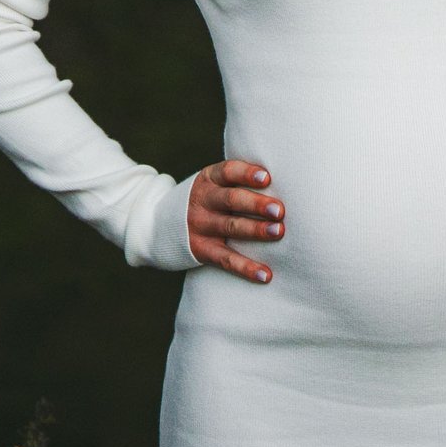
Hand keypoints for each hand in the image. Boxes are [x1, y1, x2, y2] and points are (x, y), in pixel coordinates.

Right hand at [188, 158, 283, 281]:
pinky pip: (226, 259)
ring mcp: (200, 226)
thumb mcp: (213, 183)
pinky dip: (246, 268)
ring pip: (230, 227)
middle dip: (256, 204)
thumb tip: (287, 181)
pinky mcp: (201, 250)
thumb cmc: (206, 199)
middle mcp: (203, 201)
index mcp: (209, 179)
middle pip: (231, 200)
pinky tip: (266, 274)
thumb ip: (238, 181)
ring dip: (256, 230)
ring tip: (279, 232)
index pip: (227, 171)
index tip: (266, 178)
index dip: (246, 174)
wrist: (158, 224)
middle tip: (280, 210)